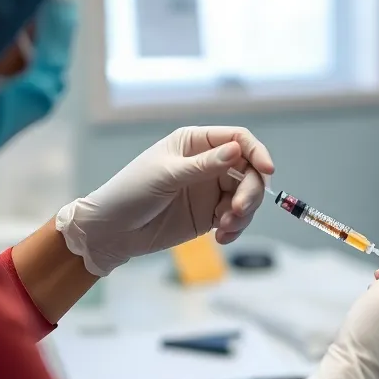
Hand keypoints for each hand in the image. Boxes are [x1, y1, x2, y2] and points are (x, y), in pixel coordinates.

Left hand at [55, 126, 273, 275]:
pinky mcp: (209, 215)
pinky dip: (236, 228)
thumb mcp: (166, 176)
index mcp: (195, 142)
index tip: (267, 172)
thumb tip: (238, 150)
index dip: (256, 153)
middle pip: (249, 171)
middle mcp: (208, 163)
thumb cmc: (130, 193)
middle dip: (250, 192)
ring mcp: (210, 190)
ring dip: (243, 213)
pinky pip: (236, 219)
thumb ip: (204, 165)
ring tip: (225, 229)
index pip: (238, 139)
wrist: (111, 232)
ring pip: (246, 197)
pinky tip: (221, 239)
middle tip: (237, 211)